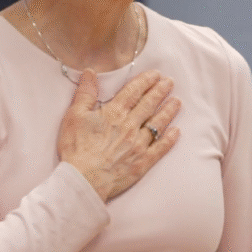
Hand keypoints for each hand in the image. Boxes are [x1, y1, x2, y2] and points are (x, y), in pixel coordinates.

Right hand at [57, 69, 180, 201]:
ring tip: (176, 102)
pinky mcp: (142, 162)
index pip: (134, 92)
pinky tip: (176, 132)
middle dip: (160, 92)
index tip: (155, 74)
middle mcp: (130, 125)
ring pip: (157, 124)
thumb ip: (85, 93)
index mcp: (114, 113)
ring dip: (168, 111)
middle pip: (149, 104)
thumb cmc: (76, 148)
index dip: (146, 81)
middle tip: (169, 83)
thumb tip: (90, 73)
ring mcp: (138, 144)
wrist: (83, 179)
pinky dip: (169, 139)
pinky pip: (160, 148)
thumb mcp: (74, 116)